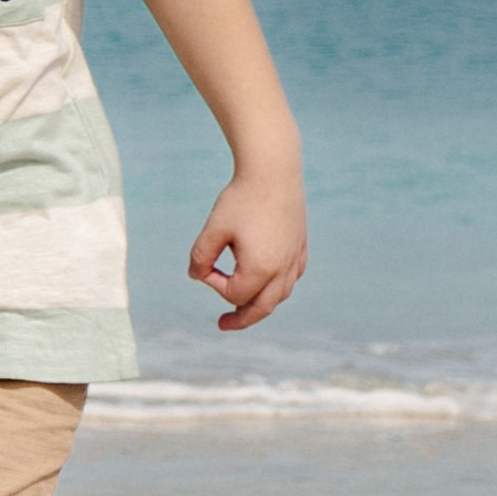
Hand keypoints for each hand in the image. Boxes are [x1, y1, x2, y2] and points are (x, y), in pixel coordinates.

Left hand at [186, 168, 306, 331]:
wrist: (273, 170)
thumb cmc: (241, 198)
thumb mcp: (213, 229)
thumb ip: (201, 257)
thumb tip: (196, 276)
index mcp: (261, 268)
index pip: (234, 294)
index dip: (214, 285)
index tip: (204, 265)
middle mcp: (283, 269)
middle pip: (262, 308)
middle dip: (242, 319)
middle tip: (224, 325)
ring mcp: (295, 258)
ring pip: (280, 295)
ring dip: (261, 303)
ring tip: (245, 306)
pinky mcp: (300, 246)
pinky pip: (291, 277)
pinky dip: (277, 286)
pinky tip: (268, 281)